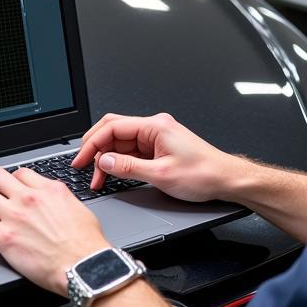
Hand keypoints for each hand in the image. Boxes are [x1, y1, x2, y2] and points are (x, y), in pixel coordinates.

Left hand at [0, 166, 109, 294]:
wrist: (83, 266)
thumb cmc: (86, 244)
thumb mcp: (78, 209)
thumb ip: (60, 201)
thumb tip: (53, 203)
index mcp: (50, 189)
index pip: (21, 174)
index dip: (11, 180)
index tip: (7, 188)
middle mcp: (29, 197)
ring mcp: (14, 215)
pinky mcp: (3, 236)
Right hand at [74, 112, 246, 201]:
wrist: (225, 180)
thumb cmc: (203, 174)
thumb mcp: (160, 175)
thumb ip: (128, 167)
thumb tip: (104, 161)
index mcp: (155, 126)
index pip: (113, 126)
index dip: (92, 143)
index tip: (80, 159)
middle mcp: (155, 128)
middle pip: (114, 132)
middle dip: (96, 149)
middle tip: (83, 167)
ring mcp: (156, 138)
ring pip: (121, 143)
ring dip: (107, 159)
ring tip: (99, 178)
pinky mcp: (158, 149)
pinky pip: (131, 152)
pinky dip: (119, 163)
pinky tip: (113, 174)